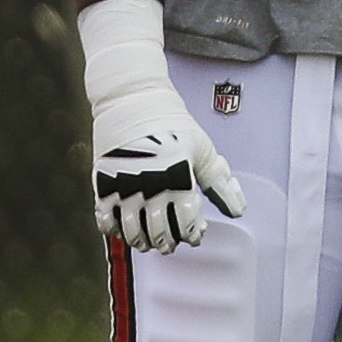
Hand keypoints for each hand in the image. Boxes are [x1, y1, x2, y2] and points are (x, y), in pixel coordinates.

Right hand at [94, 117, 245, 253]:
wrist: (131, 98)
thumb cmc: (171, 122)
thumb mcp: (202, 149)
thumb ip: (220, 182)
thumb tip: (237, 210)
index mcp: (178, 179)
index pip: (188, 227)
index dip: (193, 235)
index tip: (195, 232)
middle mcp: (151, 187)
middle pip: (160, 235)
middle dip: (168, 243)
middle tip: (170, 240)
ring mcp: (125, 187)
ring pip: (133, 234)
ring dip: (143, 241)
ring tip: (147, 239)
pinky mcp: (103, 183)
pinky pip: (106, 220)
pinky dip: (115, 230)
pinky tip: (123, 225)